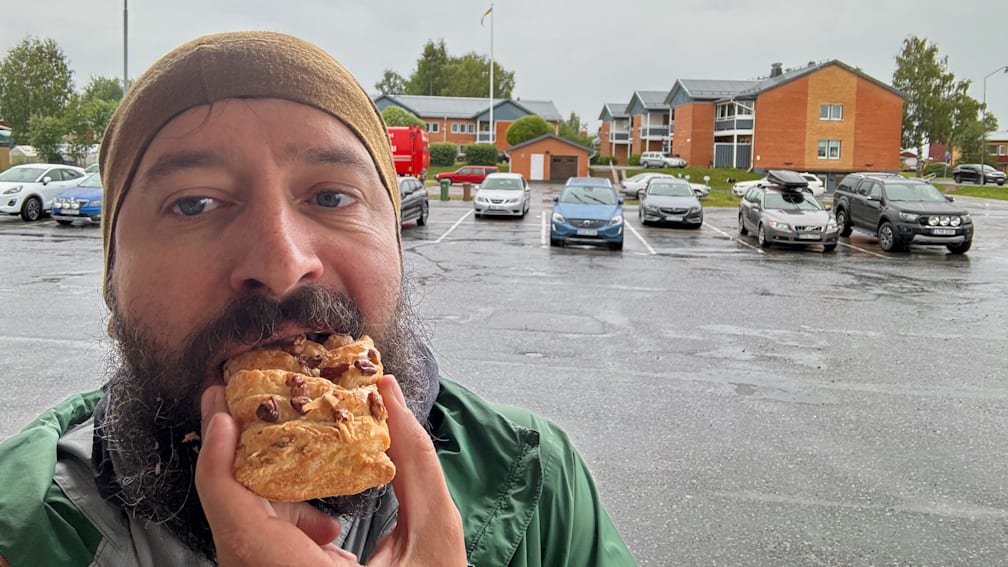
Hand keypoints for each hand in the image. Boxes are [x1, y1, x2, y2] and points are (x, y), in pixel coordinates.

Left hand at [195, 376, 466, 565]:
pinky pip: (261, 550)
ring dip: (272, 495)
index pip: (235, 515)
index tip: (224, 412)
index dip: (218, 459)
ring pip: (244, 533)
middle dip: (244, 460)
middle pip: (234, 517)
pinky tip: (329, 529)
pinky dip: (286, 525)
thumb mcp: (437, 539)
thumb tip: (389, 397)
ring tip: (320, 492)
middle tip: (250, 409)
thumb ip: (415, 464)